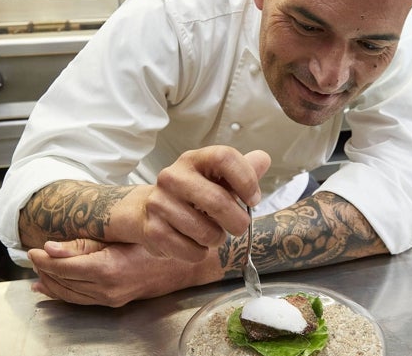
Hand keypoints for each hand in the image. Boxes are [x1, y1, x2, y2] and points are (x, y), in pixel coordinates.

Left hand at [28, 239, 221, 306]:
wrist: (185, 264)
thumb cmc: (159, 243)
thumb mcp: (122, 235)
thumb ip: (85, 243)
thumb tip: (52, 248)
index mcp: (108, 269)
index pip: (64, 267)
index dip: (44, 259)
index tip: (33, 249)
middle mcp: (108, 289)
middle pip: (63, 282)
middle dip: (45, 270)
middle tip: (33, 256)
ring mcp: (112, 298)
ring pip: (70, 294)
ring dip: (51, 282)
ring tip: (39, 270)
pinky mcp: (115, 302)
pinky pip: (81, 300)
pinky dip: (63, 293)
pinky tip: (52, 287)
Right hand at [125, 146, 269, 258]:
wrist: (148, 209)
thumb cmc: (192, 193)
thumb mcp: (217, 178)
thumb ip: (243, 170)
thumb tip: (263, 159)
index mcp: (194, 160)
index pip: (224, 158)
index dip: (246, 180)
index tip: (253, 199)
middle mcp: (173, 177)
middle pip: (218, 201)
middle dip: (238, 221)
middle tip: (240, 226)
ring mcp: (159, 204)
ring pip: (206, 232)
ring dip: (218, 239)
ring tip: (213, 234)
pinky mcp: (153, 231)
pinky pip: (192, 251)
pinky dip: (200, 253)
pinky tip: (195, 243)